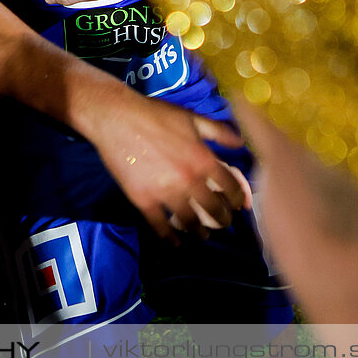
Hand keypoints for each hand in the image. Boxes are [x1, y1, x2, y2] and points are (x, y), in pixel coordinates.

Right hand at [78, 89, 249, 240]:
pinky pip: (160, 226)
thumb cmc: (156, 114)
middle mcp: (189, 180)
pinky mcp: (144, 200)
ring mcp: (166, 192)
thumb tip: (240, 142)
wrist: (117, 118)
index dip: (238, 198)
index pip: (230, 186)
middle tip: (223, 223)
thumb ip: (218, 132)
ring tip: (202, 236)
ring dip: (199, 233)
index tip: (239, 205)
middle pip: (214, 210)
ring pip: (190, 222)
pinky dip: (170, 238)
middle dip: (223, 219)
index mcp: (203, 159)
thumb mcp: (191, 118)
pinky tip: (175, 242)